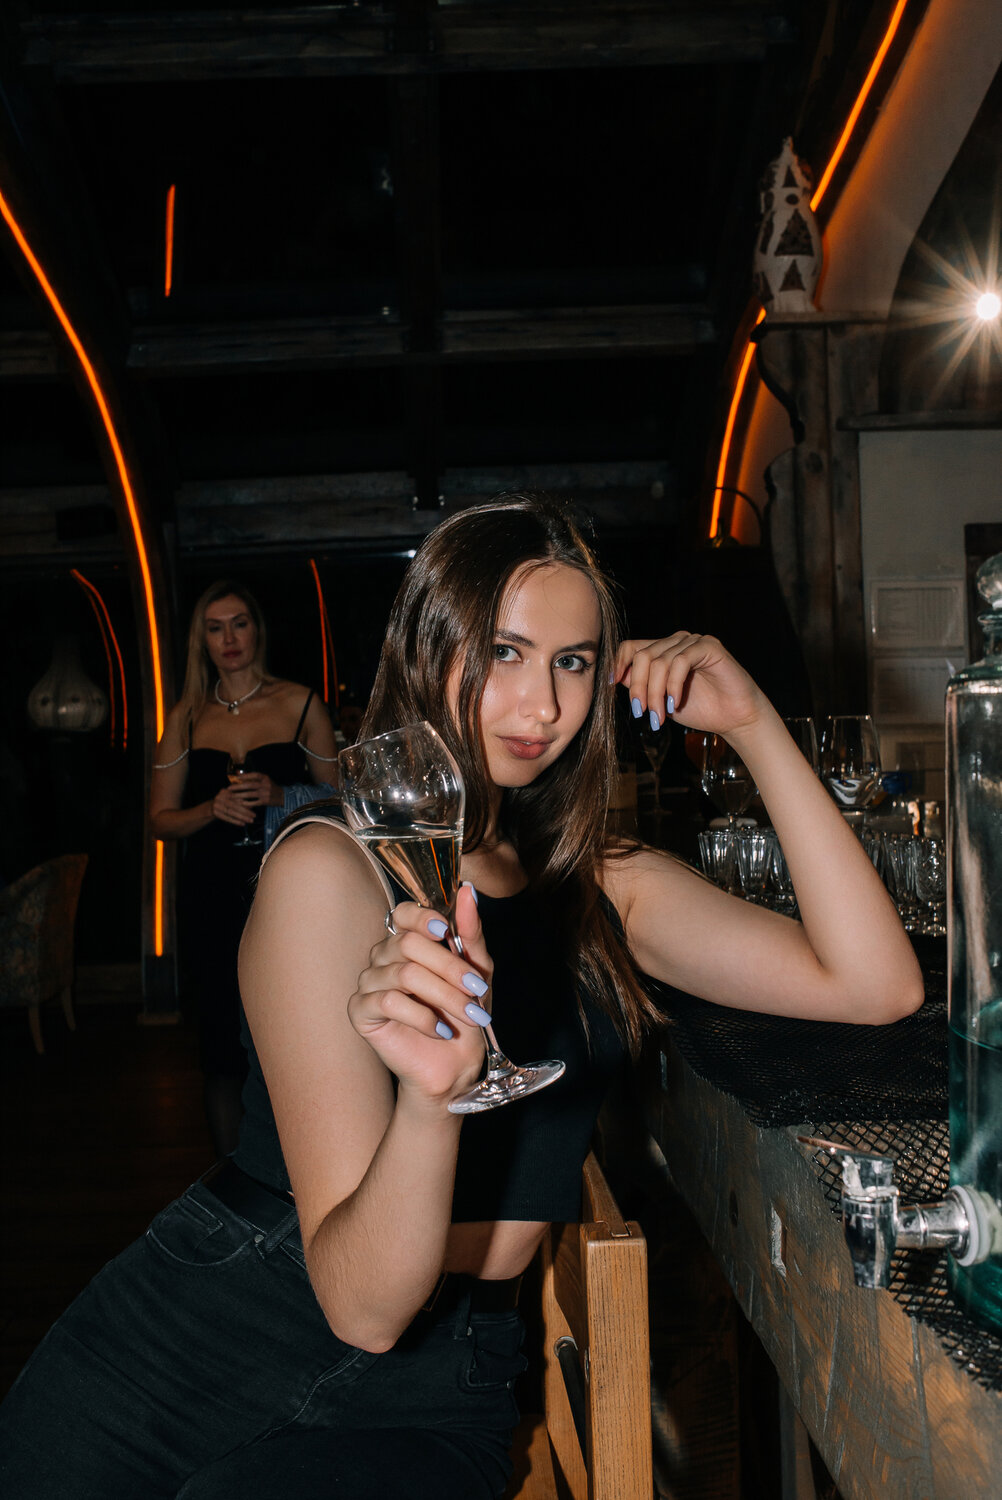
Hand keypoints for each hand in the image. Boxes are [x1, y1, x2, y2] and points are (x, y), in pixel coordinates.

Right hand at [211, 782, 256, 824]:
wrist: (210, 808)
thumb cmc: (224, 803)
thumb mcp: (230, 799)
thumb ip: (240, 800)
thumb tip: (252, 805)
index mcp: (225, 791)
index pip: (236, 797)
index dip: (246, 803)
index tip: (254, 807)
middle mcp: (220, 797)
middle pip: (234, 805)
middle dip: (245, 811)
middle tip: (254, 816)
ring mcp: (216, 805)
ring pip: (231, 812)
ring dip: (242, 817)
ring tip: (250, 820)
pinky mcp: (215, 812)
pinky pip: (227, 818)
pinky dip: (235, 821)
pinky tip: (242, 823)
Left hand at [233, 771, 281, 807]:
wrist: (282, 796)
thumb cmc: (270, 787)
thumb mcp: (265, 780)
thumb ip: (254, 777)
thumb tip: (239, 775)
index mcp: (265, 778)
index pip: (254, 775)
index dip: (245, 776)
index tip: (236, 777)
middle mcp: (265, 785)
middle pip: (250, 785)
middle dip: (238, 787)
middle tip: (229, 788)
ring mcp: (265, 793)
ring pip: (250, 794)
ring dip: (239, 795)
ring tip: (232, 796)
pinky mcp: (265, 801)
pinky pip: (254, 802)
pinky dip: (247, 803)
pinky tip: (240, 803)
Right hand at [348, 886, 490, 1108]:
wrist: (454, 1065)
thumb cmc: (463, 1015)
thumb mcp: (477, 971)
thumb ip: (469, 933)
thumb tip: (467, 891)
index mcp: (408, 941)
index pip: (403, 913)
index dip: (422, 918)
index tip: (446, 931)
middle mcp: (384, 956)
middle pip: (410, 944)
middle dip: (450, 968)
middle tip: (477, 991)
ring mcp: (368, 982)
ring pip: (404, 974)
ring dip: (445, 996)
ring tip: (469, 1015)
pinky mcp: (360, 1011)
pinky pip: (389, 1002)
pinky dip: (422, 1017)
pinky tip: (440, 1031)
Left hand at [613, 631, 764, 737]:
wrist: (734, 719)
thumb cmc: (700, 710)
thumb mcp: (661, 700)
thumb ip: (641, 686)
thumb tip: (614, 676)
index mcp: (663, 651)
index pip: (631, 647)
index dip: (618, 663)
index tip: (611, 685)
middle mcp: (676, 642)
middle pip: (642, 656)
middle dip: (638, 688)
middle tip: (642, 713)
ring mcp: (693, 641)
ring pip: (659, 661)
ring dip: (656, 693)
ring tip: (659, 716)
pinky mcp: (709, 646)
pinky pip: (681, 662)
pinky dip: (673, 686)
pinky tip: (675, 704)